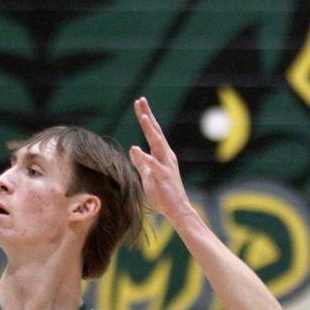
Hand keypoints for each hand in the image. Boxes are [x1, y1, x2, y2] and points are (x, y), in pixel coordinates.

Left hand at [129, 97, 191, 221]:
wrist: (177, 210)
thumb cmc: (163, 193)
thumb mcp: (148, 175)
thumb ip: (141, 163)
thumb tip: (133, 150)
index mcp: (162, 155)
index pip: (153, 132)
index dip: (146, 117)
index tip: (139, 103)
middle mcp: (166, 156)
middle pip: (156, 132)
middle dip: (148, 116)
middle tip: (141, 100)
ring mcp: (166, 165)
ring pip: (158, 144)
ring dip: (150, 130)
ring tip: (143, 117)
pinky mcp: (163, 177)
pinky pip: (153, 166)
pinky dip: (145, 157)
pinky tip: (136, 149)